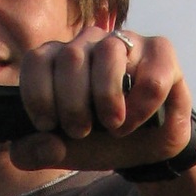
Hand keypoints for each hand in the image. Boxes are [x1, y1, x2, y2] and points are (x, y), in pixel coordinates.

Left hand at [10, 27, 195, 175]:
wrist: (146, 149)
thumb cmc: (102, 140)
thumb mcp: (62, 151)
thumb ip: (34, 153)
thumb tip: (42, 144)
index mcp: (60, 59)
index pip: (37, 60)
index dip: (38, 96)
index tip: (48, 125)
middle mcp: (90, 42)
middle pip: (70, 58)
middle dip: (72, 106)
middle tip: (82, 131)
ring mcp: (127, 42)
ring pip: (109, 54)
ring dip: (107, 101)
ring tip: (112, 127)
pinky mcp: (160, 52)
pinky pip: (150, 75)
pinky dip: (141, 108)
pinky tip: (136, 120)